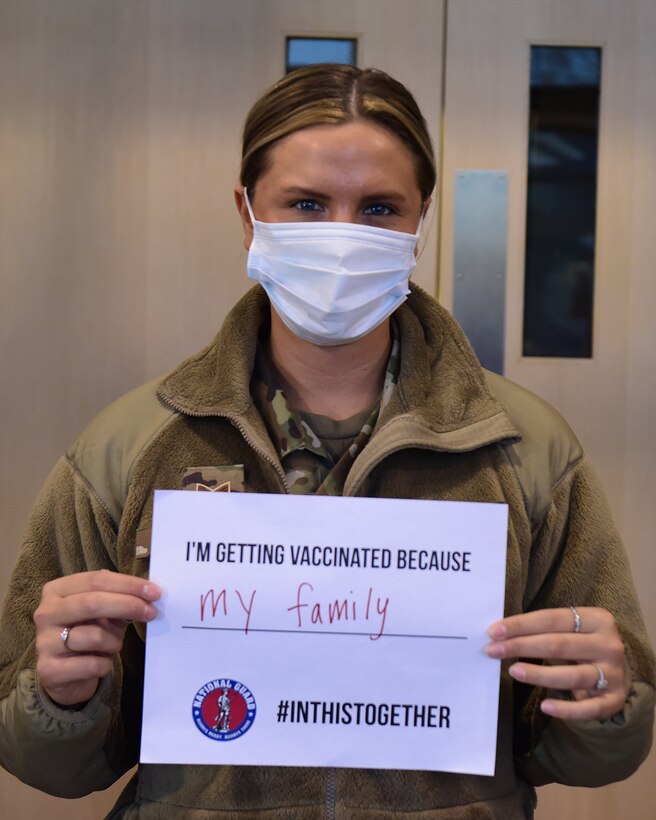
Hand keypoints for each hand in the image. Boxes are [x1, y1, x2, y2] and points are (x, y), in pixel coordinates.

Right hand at [33, 569, 160, 706]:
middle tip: (152, 612)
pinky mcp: (49, 670)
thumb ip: (120, 599)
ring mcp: (44, 641)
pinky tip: (101, 663)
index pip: (96, 580)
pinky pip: (92, 664)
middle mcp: (46, 612)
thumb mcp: (103, 612)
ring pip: (94, 636)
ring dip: (114, 642)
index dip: (128, 584)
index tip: (154, 591)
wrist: (64, 675)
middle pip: (92, 602)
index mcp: (57, 590)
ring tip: (112, 646)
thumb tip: (149, 592)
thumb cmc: (88, 633)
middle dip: (128, 605)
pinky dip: (106, 664)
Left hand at [486, 607, 627, 719]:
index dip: (521, 625)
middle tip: (493, 651)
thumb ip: (541, 631)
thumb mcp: (569, 631)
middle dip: (522, 646)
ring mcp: (614, 673)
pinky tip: (545, 706)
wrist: (617, 670)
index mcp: (597, 619)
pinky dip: (567, 709)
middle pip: (559, 644)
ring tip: (513, 671)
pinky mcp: (614, 699)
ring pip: (572, 675)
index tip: (493, 632)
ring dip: (539, 674)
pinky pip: (589, 708)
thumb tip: (499, 635)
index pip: (552, 619)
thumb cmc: (581, 645)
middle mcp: (609, 645)